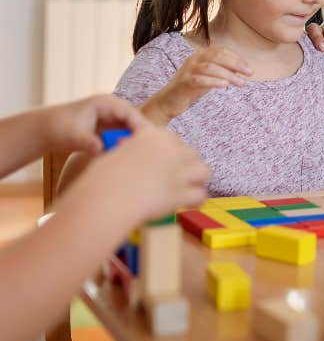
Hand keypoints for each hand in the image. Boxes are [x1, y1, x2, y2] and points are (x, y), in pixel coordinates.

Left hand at [43, 95, 148, 155]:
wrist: (46, 130)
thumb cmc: (58, 128)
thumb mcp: (72, 136)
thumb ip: (88, 142)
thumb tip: (100, 149)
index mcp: (105, 103)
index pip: (130, 113)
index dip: (140, 127)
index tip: (146, 142)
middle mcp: (113, 108)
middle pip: (135, 121)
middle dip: (141, 135)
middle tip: (147, 153)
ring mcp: (113, 118)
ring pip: (131, 129)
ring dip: (134, 141)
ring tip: (139, 158)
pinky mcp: (111, 128)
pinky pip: (125, 136)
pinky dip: (126, 145)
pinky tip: (128, 158)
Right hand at [85, 125, 208, 220]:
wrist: (105, 198)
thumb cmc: (102, 178)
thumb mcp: (115, 154)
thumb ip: (131, 150)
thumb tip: (130, 151)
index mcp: (153, 135)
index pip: (172, 139)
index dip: (170, 152)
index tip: (164, 162)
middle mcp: (171, 149)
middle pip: (191, 153)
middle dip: (185, 165)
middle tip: (175, 178)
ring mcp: (179, 170)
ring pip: (204, 170)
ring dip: (197, 179)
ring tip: (188, 188)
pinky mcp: (181, 192)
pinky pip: (201, 194)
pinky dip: (195, 201)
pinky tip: (188, 205)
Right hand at [144, 46, 251, 123]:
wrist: (168, 101)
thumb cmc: (191, 88)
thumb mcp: (209, 77)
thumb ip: (222, 71)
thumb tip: (242, 68)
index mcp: (200, 56)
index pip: (221, 50)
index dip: (236, 58)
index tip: (249, 68)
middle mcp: (193, 60)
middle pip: (217, 56)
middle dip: (236, 64)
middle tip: (250, 74)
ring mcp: (187, 71)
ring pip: (210, 68)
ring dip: (229, 75)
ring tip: (241, 83)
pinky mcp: (183, 83)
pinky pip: (200, 80)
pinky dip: (214, 82)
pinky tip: (225, 86)